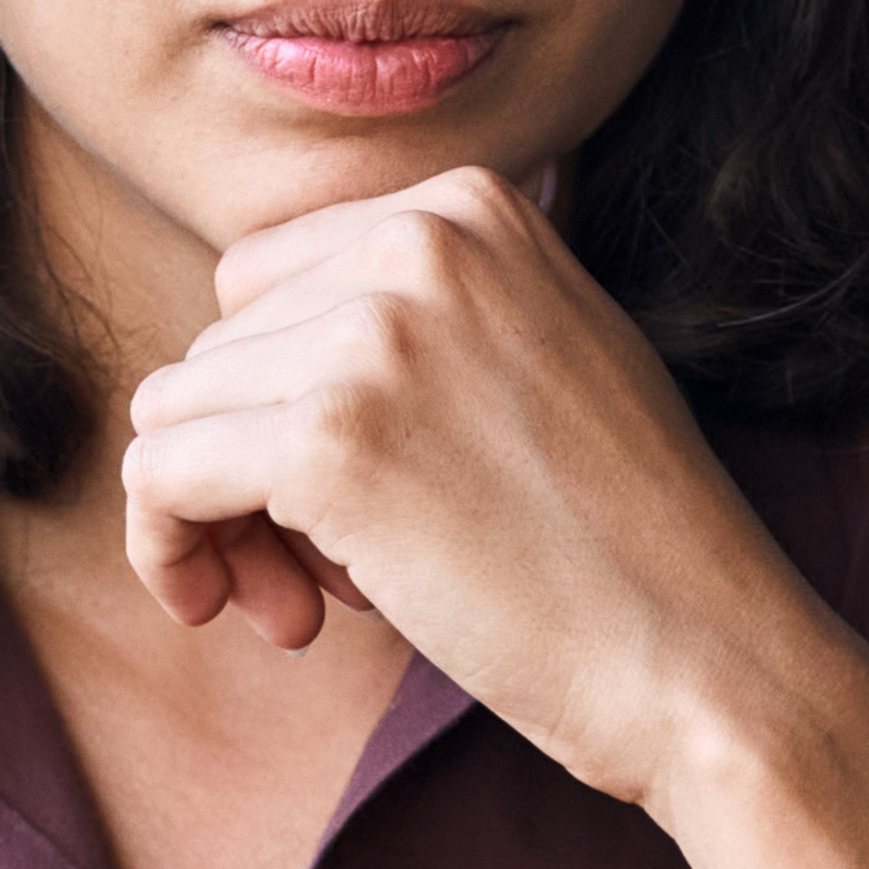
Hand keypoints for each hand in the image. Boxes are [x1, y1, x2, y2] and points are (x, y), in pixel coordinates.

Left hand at [114, 168, 868, 868]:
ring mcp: (372, 335)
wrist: (709, 663)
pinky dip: (167, 550)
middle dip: (244, 470)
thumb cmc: (627, 544)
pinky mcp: (329, 442)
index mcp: (471, 205)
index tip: (329, 499)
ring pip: (172, 411)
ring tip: (307, 605)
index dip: (276, 399)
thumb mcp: (544, 353)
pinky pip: (159, 477)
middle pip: (218, 349)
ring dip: (217, 522)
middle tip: (322, 583)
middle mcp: (419, 240)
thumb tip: (241, 351)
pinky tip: (242, 610)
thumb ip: (423, 315)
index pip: (268, 282)